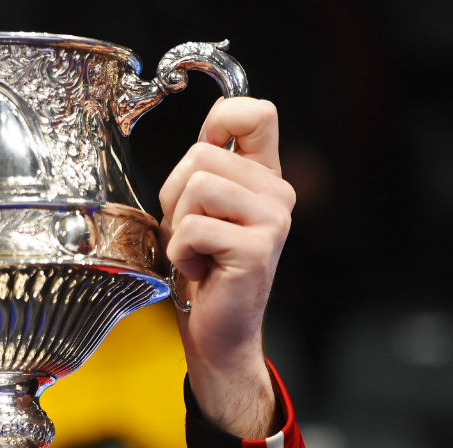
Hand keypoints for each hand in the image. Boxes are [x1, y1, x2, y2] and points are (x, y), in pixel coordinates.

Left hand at [158, 97, 295, 437]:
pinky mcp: (258, 247)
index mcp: (264, 177)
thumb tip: (210, 126)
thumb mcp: (199, 208)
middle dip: (176, 195)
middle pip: (201, 155)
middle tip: (191, 231)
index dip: (220, 120)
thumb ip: (206, 168)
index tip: (206, 149)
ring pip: (196, 186)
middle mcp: (277, 193)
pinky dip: (182, 252)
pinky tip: (200, 269)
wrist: (216, 329)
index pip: (255, 112)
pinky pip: (194, 228)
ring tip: (196, 250)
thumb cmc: (203, 268)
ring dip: (178, 225)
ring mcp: (272, 219)